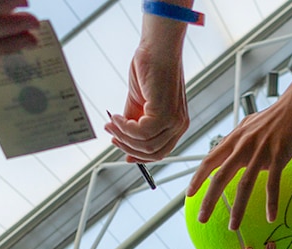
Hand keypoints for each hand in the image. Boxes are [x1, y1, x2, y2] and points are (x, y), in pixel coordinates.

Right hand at [105, 44, 188, 161]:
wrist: (157, 50)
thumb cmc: (150, 71)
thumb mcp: (139, 104)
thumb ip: (133, 123)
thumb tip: (120, 139)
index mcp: (176, 125)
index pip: (160, 152)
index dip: (140, 156)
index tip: (123, 152)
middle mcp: (179, 125)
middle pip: (153, 153)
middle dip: (129, 148)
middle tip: (112, 136)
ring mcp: (174, 121)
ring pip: (146, 145)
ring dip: (124, 137)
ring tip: (112, 124)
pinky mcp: (165, 113)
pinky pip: (141, 132)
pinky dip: (125, 128)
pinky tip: (118, 118)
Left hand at [187, 97, 291, 229]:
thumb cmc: (277, 114)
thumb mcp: (250, 124)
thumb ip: (238, 138)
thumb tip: (229, 146)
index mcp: (235, 139)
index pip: (209, 160)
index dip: (197, 178)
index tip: (189, 194)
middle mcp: (243, 146)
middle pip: (220, 177)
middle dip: (208, 200)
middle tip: (202, 218)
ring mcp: (260, 152)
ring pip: (244, 185)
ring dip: (237, 209)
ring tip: (233, 227)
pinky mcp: (279, 156)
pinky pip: (273, 184)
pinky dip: (271, 202)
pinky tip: (271, 217)